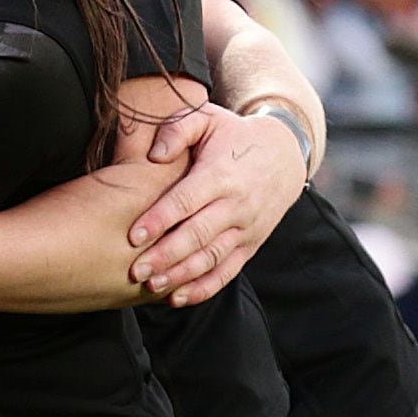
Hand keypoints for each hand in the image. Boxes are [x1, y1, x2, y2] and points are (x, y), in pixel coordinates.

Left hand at [125, 99, 302, 305]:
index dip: (160, 219)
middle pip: (199, 235)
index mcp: (221, 175)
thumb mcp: (207, 117)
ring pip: (212, 257)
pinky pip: (228, 271)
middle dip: (166, 256)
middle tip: (135, 271)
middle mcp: (236, 205)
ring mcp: (246, 228)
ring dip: (182, 275)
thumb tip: (155, 156)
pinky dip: (204, 288)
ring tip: (151, 286)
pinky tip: (178, 298)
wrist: (284, 154)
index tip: (133, 235)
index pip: (187, 200)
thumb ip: (178, 128)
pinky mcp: (251, 244)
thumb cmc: (232, 136)